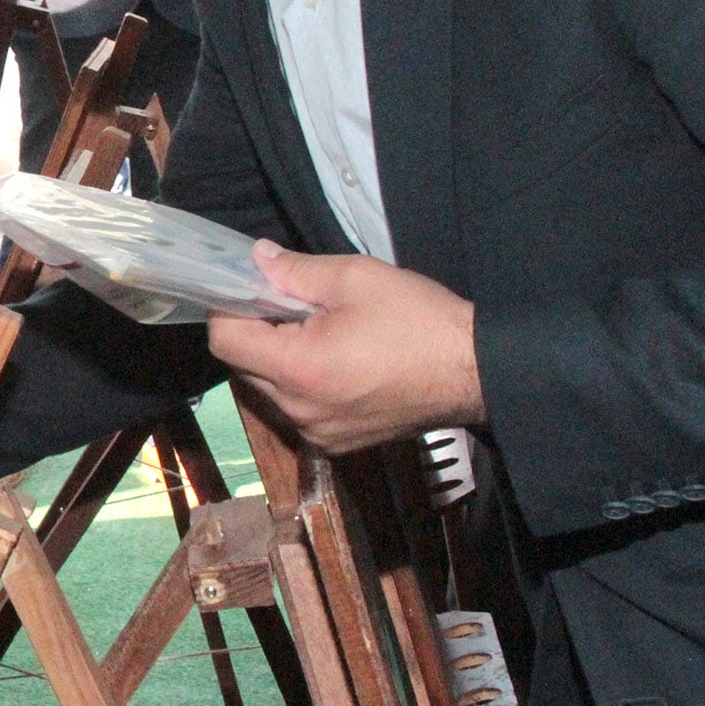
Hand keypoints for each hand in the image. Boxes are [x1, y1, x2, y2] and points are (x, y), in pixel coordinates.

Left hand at [207, 241, 483, 454]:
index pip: (226, 341)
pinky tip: (338, 363)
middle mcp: (299, 411)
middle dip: (257, 332)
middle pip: (243, 367)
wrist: (477, 372)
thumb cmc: (420, 321)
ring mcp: (318, 433)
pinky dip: (303, 385)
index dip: (230, 308)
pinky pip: (297, 410)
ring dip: (280, 360)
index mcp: (300, 370)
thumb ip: (295, 272)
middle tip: (295, 306)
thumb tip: (256, 260)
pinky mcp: (337, 445)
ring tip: (323, 334)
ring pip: (269, 390)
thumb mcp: (356, 279)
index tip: (254, 289)